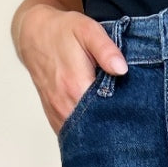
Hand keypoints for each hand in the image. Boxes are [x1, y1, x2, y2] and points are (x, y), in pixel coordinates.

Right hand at [13, 1, 127, 134]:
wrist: (34, 36)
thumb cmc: (62, 32)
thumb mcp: (87, 31)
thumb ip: (106, 49)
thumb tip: (122, 69)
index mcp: (76, 86)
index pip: (107, 112)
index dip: (124, 113)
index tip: (133, 108)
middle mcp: (64, 106)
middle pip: (97, 128)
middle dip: (114, 125)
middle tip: (128, 115)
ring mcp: (58, 115)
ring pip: (85, 135)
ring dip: (100, 130)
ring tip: (114, 118)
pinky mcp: (55, 119)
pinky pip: (74, 135)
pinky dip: (88, 132)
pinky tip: (98, 121)